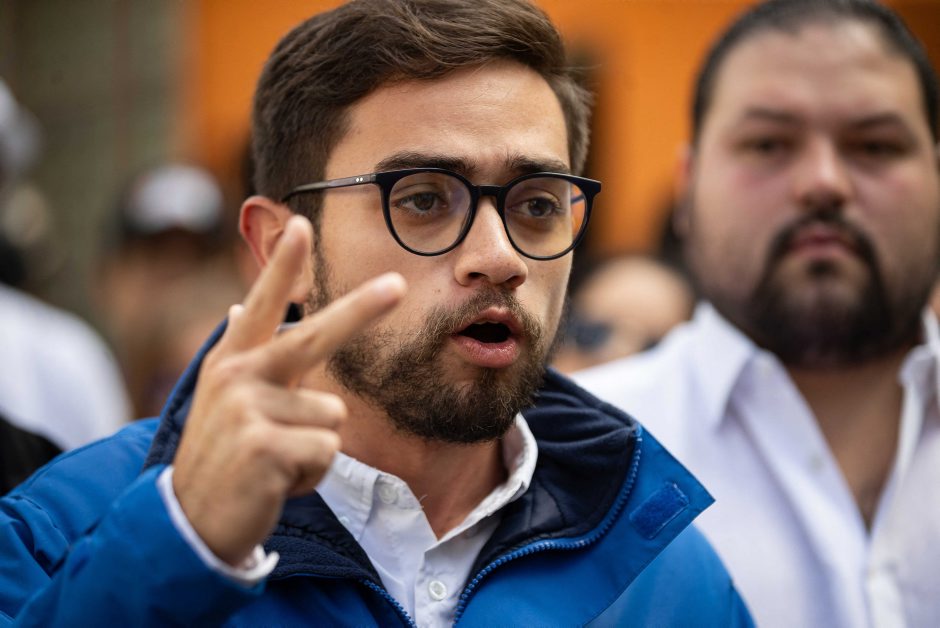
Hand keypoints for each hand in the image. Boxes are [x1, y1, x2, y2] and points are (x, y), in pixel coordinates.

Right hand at [171, 215, 405, 564]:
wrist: (189, 521)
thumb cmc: (223, 455)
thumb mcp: (224, 398)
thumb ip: (244, 352)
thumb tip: (234, 303)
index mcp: (233, 360)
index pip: (259, 304)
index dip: (280, 265)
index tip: (299, 223)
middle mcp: (238, 375)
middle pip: (314, 337)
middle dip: (360, 310)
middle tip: (397, 285)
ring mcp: (248, 410)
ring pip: (333, 416)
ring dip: (316, 447)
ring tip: (277, 461)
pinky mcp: (264, 447)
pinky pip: (327, 451)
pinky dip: (312, 474)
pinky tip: (277, 482)